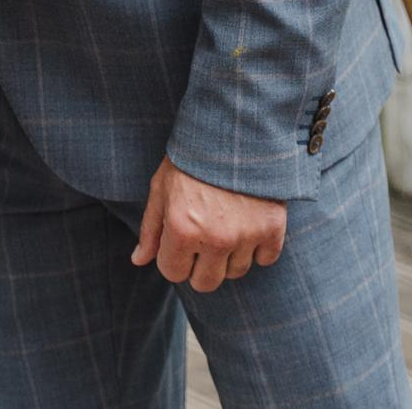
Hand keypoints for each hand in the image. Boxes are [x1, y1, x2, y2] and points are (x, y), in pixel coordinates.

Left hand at [131, 157, 286, 292]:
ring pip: (235, 272)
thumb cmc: (192, 157)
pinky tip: (249, 223)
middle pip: (205, 283)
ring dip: (229, 256)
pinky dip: (259, 247)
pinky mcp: (272, 228)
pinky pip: (265, 259)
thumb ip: (151, 228)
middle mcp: (214, 239)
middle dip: (199, 265)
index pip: (173, 272)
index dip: (173, 257)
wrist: (236, 129)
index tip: (179, 238)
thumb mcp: (162, 187)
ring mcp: (246, 235)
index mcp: (182, 229)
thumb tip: (138, 260)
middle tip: (203, 237)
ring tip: (226, 224)